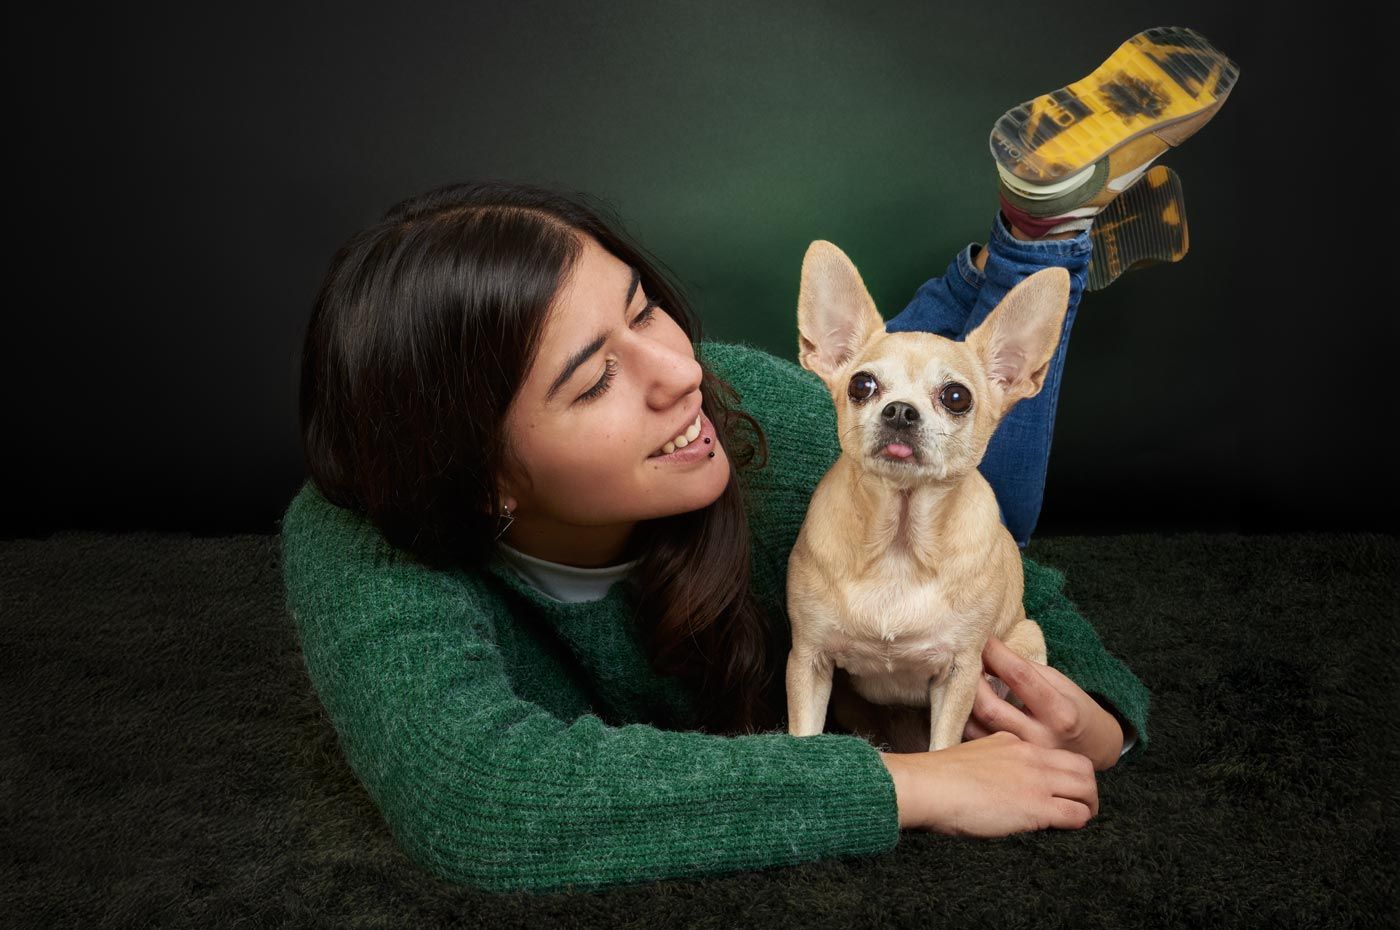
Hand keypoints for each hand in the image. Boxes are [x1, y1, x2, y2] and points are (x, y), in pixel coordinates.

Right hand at [879, 732, 1097, 834]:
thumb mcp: (971, 753)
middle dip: (1087, 787)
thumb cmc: (937, 776)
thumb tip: (994, 778)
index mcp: (1013, 741)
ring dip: (1088, 805)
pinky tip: (1066, 829)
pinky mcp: (1036, 807)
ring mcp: (1035, 780)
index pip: (1054, 753)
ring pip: (1086, 788)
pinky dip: (1078, 822)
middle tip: (1080, 804)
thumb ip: (990, 760)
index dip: (1063, 772)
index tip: (1059, 787)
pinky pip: (1075, 813)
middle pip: (1082, 766)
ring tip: (1080, 818)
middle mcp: (1030, 756)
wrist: (927, 786)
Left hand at [960, 635, 1123, 769]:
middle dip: (971, 681)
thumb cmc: (1074, 708)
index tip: (982, 639)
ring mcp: (1023, 756)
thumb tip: (987, 653)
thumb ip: (1024, 671)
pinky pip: (977, 740)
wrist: (1093, 748)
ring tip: (960, 681)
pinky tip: (964, 704)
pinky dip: (966, 720)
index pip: (1020, 677)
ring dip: (963, 701)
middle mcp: (1041, 738)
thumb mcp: (1059, 683)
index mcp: (1060, 712)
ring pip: (977, 727)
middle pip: (991, 708)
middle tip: (963, 662)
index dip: (996, 653)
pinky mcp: (1010, 766)